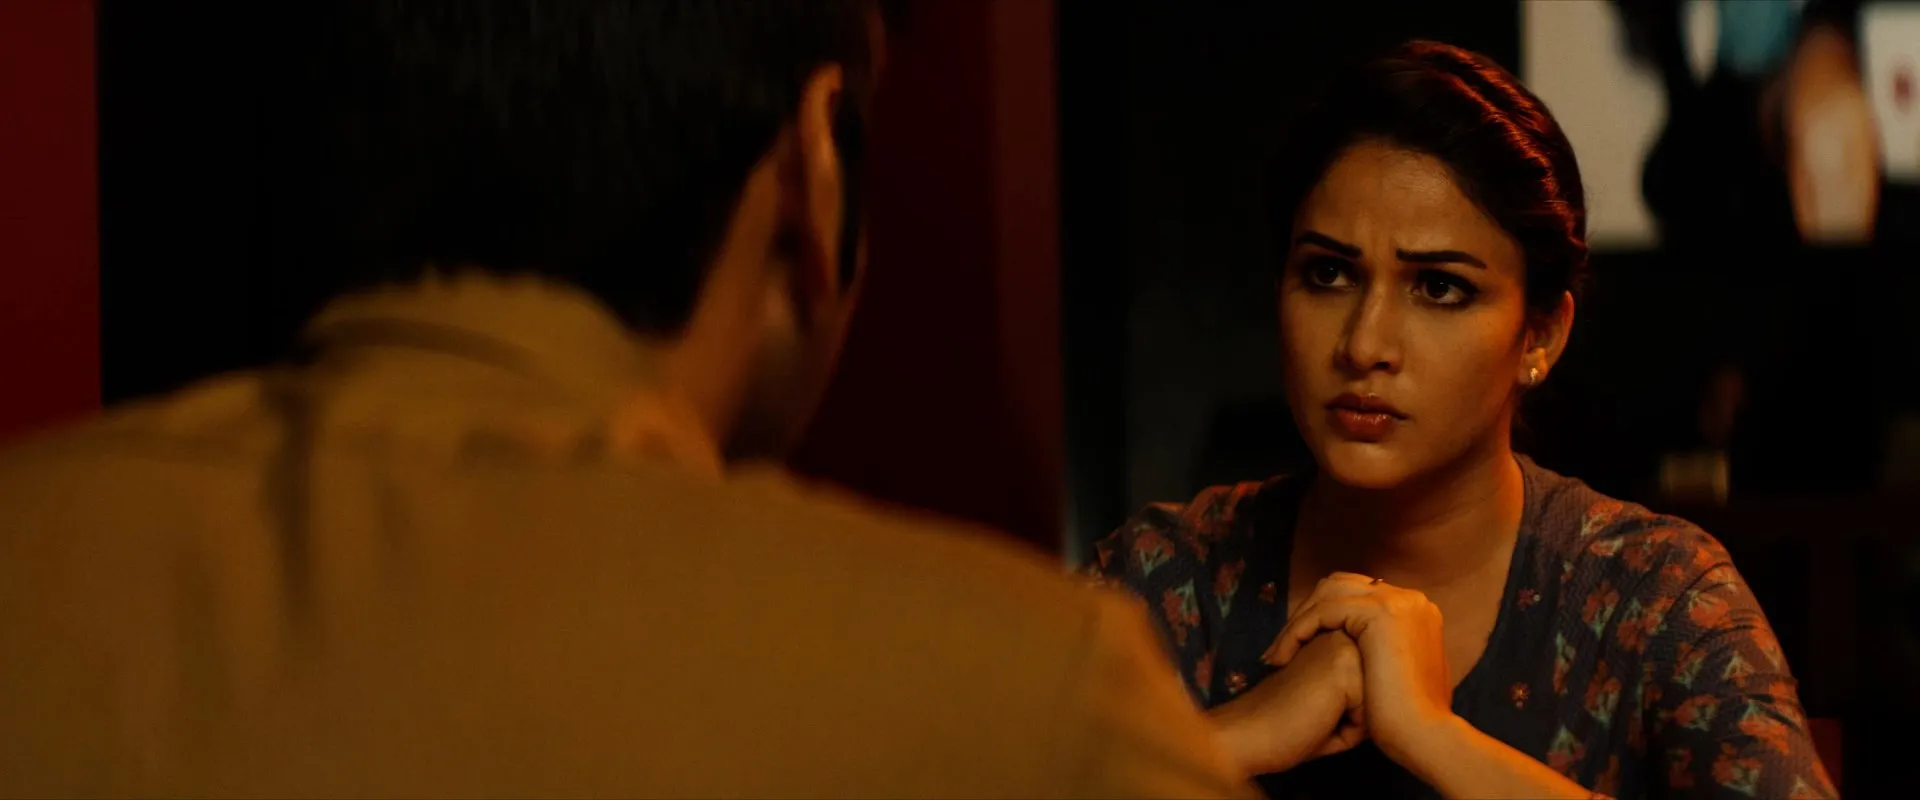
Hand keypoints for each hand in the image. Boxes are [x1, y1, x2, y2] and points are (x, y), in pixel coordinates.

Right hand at [1209, 630, 1365, 775]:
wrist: (1248, 734)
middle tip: (1309, 713)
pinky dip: (1347, 733)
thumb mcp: (1327, 700)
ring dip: (1349, 723)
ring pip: (1376, 705)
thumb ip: (1354, 688)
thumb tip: (1387, 699)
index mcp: (1335, 640)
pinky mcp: (1344, 668)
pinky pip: (1370, 717)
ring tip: (1314, 718)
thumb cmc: (1283, 726)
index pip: (1370, 690)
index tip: (1309, 709)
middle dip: (1350, 717)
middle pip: (1377, 695)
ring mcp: (1343, 648)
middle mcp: (1341, 637)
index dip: (1344, 714)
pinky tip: (1318, 723)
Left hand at [1263, 572, 1453, 764]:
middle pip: (1341, 586)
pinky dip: (1298, 630)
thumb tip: (1365, 652)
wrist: (1426, 736)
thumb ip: (1385, 653)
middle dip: (1308, 612)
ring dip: (1298, 621)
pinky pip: (1323, 611)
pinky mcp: (1380, 611)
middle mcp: (1409, 598)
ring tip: (1277, 654)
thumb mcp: (1398, 675)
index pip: (1357, 594)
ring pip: (1328, 594)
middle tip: (1282, 646)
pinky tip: (1282, 657)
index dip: (1324, 614)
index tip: (1300, 644)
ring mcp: (1397, 601)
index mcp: (1415, 610)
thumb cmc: (1409, 720)